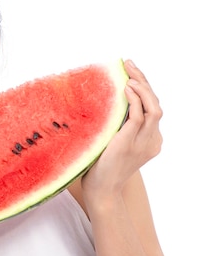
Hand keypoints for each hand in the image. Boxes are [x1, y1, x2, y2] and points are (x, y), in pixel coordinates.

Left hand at [81, 59, 162, 196]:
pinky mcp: (130, 143)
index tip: (131, 73)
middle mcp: (152, 141)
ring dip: (142, 87)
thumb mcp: (113, 141)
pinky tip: (125, 89)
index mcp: (150, 140)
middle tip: (129, 64)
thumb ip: (118, 124)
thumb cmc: (102, 167)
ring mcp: (144, 143)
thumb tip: (107, 99)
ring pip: (153, 108)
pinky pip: (138, 116)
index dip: (145, 89)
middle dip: (144, 81)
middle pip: (156, 104)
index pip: (153, 107)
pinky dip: (134, 100)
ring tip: (128, 73)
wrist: (100, 190)